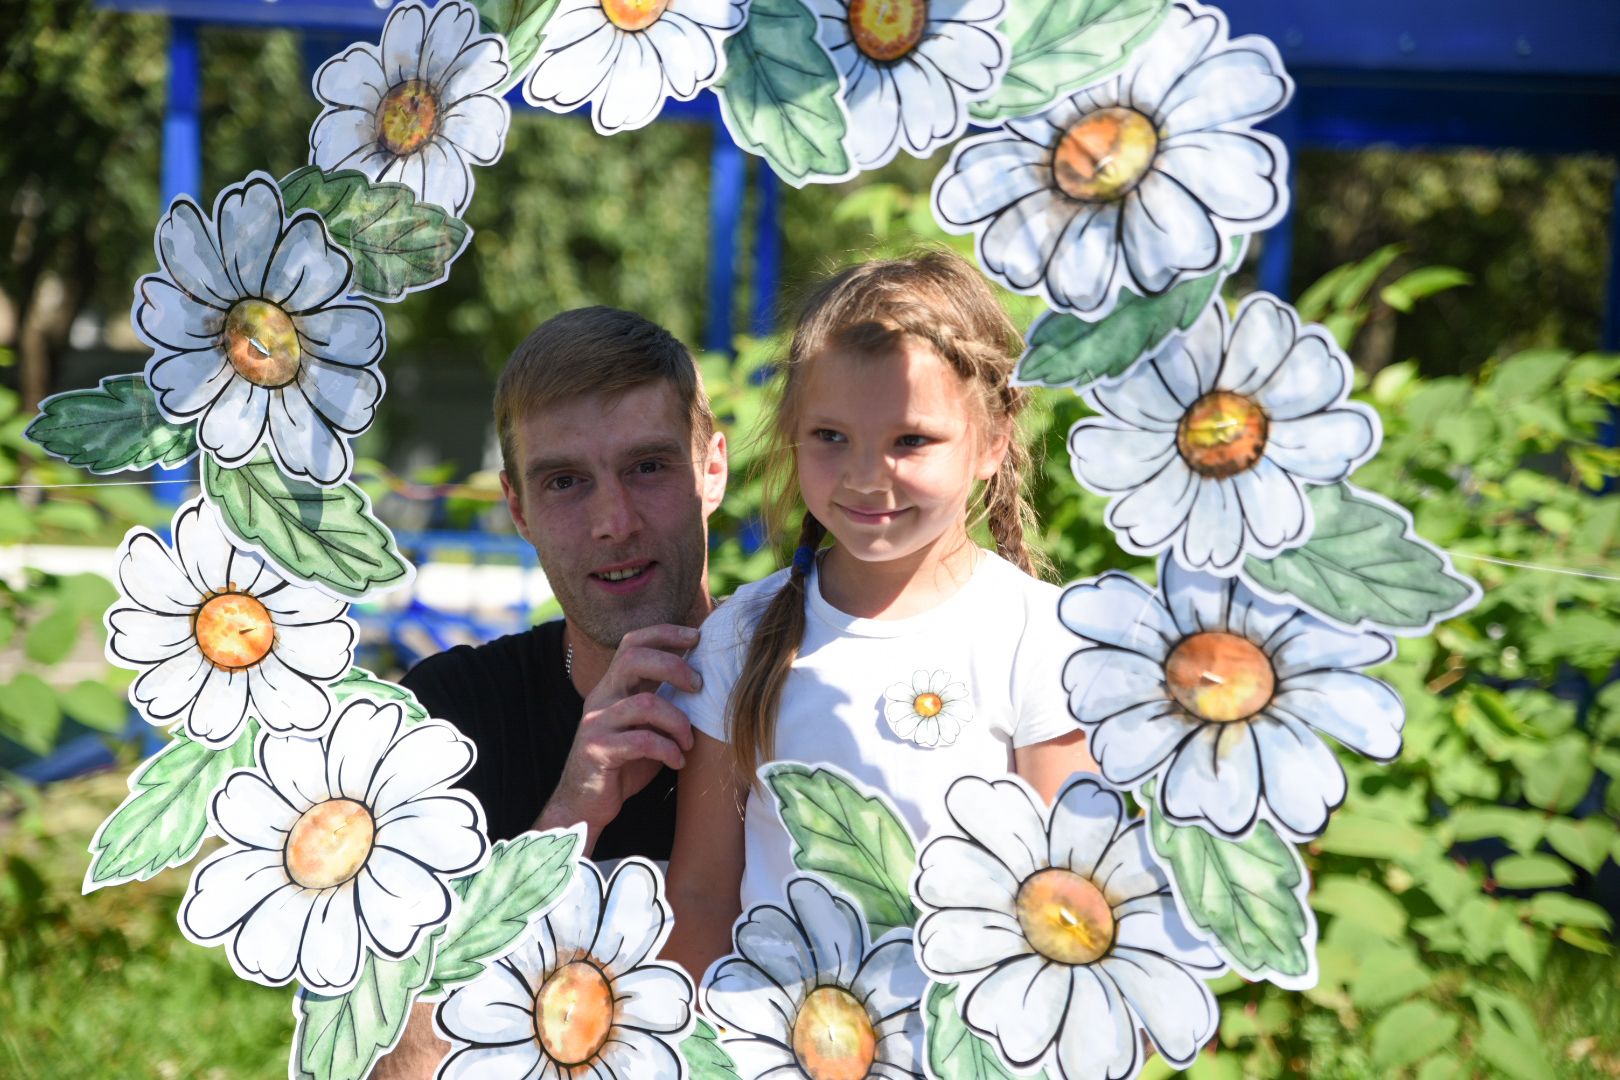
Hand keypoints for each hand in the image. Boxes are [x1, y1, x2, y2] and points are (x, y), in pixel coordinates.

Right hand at [537, 624, 699, 849]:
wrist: (584, 803)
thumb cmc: (623, 763)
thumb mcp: (643, 725)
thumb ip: (661, 701)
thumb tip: (705, 679)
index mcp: (612, 687)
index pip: (632, 643)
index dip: (664, 633)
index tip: (696, 636)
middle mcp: (601, 697)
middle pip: (633, 658)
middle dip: (674, 666)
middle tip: (699, 686)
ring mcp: (596, 723)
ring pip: (646, 703)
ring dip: (679, 721)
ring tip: (690, 741)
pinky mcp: (598, 750)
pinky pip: (642, 741)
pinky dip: (668, 750)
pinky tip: (678, 761)